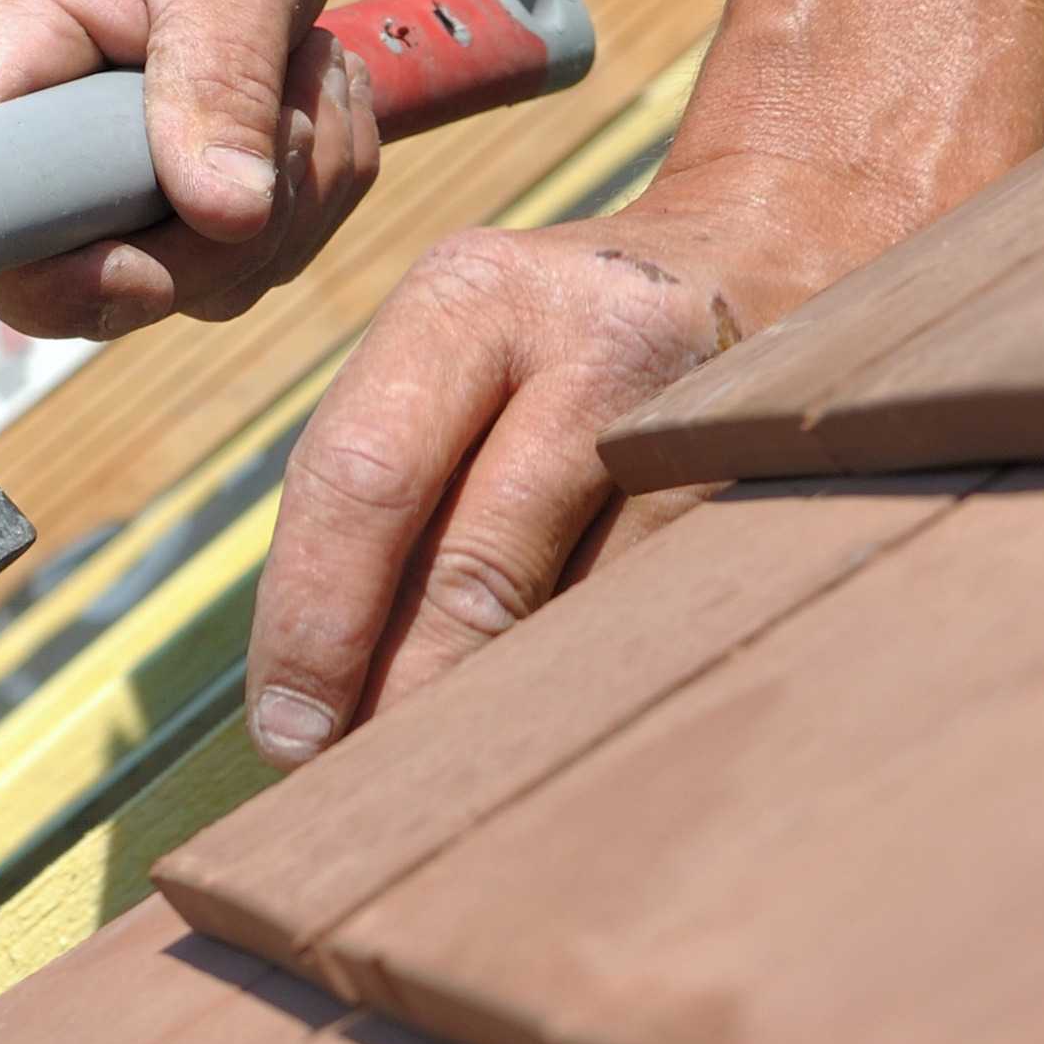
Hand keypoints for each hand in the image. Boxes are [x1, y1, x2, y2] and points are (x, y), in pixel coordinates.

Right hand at [0, 0, 379, 339]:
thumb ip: (222, 76)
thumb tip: (226, 216)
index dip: (57, 279)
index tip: (160, 259)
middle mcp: (4, 136)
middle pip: (86, 277)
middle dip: (225, 236)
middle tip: (301, 117)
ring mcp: (71, 180)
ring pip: (181, 283)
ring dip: (286, 209)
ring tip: (313, 83)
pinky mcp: (137, 202)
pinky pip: (225, 262)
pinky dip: (299, 205)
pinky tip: (314, 109)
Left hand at [243, 163, 823, 765]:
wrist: (755, 254)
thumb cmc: (553, 337)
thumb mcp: (454, 349)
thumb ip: (379, 480)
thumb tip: (311, 683)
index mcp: (469, 299)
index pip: (361, 478)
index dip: (314, 623)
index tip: (285, 733)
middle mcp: (587, 342)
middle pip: (471, 566)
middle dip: (402, 696)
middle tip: (358, 789)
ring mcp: (690, 420)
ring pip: (571, 614)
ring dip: (495, 711)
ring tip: (444, 776)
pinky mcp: (758, 493)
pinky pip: (649, 620)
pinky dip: (581, 682)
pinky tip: (545, 723)